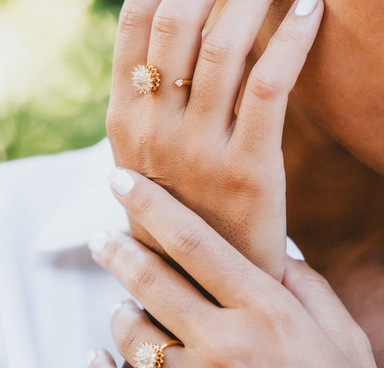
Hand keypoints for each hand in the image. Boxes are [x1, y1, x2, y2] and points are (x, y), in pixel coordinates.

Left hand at [87, 169, 383, 367]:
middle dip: (116, 250)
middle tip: (100, 237)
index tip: (121, 180)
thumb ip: (308, 287)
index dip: (151, 204)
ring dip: (119, 312)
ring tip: (123, 303)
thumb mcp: (344, 339)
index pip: (194, 242)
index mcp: (266, 313)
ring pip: (131, 334)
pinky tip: (98, 357)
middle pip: (150, 280)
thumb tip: (274, 252)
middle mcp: (226, 347)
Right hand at [106, 0, 323, 279]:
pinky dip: (293, 40)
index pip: (137, 24)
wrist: (195, 273)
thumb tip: (163, 44)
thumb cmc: (174, 209)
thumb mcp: (141, 158)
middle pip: (180, 22)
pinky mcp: (247, 167)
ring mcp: (198, 149)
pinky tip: (311, 8)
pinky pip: (269, 86)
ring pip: (224, 47)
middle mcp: (154, 129)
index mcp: (124, 121)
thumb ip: (146, 105)